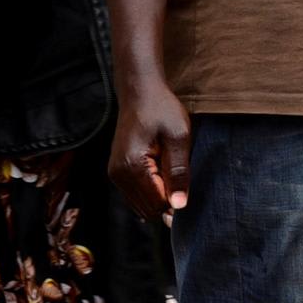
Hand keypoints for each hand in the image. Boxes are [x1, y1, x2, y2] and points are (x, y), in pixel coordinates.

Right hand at [108, 79, 192, 221]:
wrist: (139, 92)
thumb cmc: (161, 109)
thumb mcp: (179, 136)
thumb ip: (179, 172)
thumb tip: (179, 206)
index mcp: (132, 166)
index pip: (157, 205)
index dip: (176, 201)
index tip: (188, 183)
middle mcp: (118, 175)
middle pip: (148, 209)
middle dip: (167, 200)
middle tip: (180, 174)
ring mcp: (115, 174)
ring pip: (142, 206)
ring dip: (159, 196)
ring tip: (168, 169)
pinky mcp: (117, 172)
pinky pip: (136, 196)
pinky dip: (151, 191)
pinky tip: (160, 171)